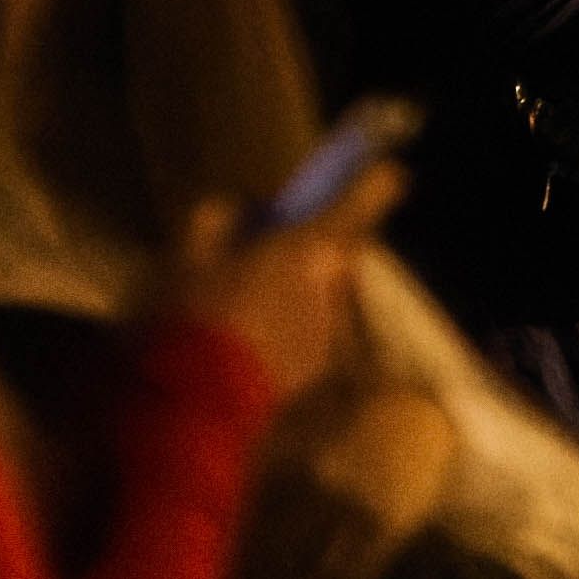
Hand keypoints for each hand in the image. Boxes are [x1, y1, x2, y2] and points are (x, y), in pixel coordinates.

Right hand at [159, 166, 403, 398]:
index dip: (378, 182)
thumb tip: (240, 211)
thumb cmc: (194, 317)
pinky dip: (291, 329)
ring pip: (323, 296)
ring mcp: (328, 332)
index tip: (389, 172)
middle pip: (338, 253)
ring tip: (247, 309)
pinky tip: (249, 344)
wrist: (197, 405)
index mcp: (307, 248)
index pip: (364, 201)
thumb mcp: (189, 252)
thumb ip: (220, 217)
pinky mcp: (317, 370)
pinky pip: (311, 333)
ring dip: (300, 292)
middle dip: (312, 248)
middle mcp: (332, 287)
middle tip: (268, 254)